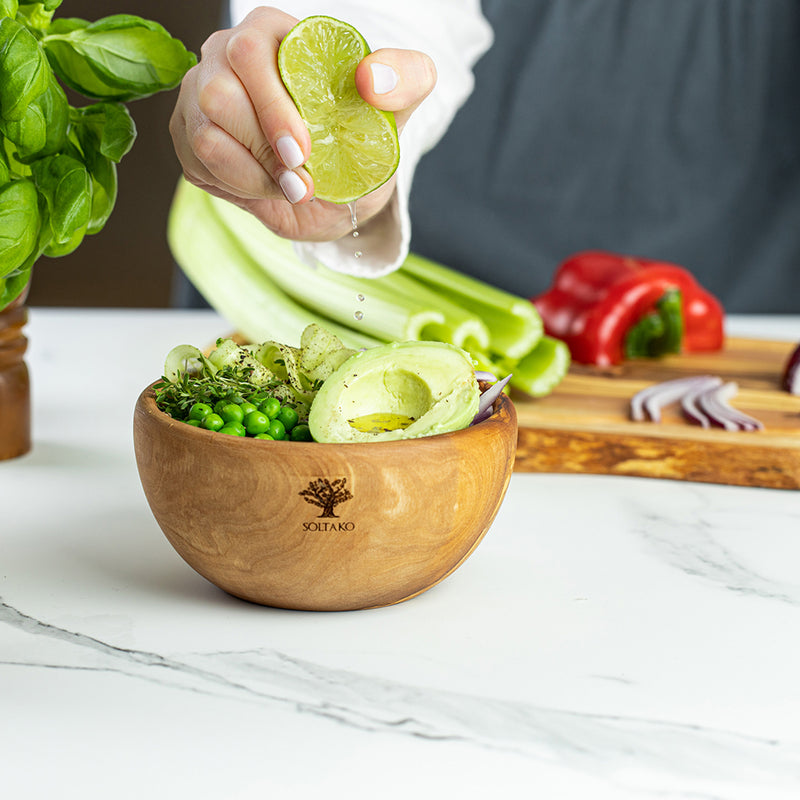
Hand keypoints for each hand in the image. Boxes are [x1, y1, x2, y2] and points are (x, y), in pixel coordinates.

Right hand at [169, 6, 435, 242]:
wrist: (337, 186)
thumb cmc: (359, 137)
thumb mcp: (397, 110)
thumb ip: (404, 80)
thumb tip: (373, 78)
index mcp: (271, 34)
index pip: (250, 53)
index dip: (273, 106)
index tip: (304, 153)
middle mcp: (226, 58)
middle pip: (218, 95)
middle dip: (263, 149)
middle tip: (302, 183)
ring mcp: (201, 97)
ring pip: (205, 135)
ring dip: (254, 174)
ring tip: (292, 188)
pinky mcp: (189, 137)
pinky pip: (199, 163)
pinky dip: (240, 186)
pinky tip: (268, 187)